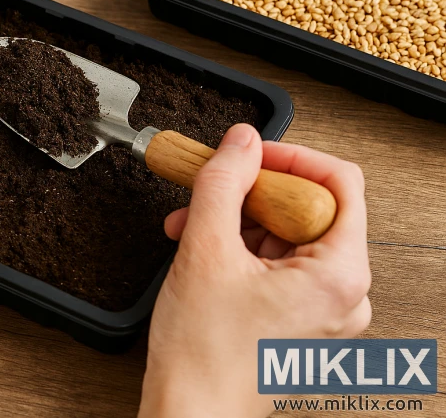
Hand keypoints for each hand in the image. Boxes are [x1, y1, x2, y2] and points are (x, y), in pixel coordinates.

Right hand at [138, 124, 369, 417]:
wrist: (189, 413)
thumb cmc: (204, 358)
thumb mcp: (206, 251)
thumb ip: (223, 184)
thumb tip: (241, 142)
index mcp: (339, 276)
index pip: (339, 183)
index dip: (290, 157)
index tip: (250, 154)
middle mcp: (342, 294)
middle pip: (308, 208)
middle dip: (248, 193)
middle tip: (208, 188)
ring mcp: (322, 309)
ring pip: (286, 234)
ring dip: (235, 220)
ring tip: (189, 226)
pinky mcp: (299, 319)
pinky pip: (277, 262)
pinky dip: (238, 248)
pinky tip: (200, 248)